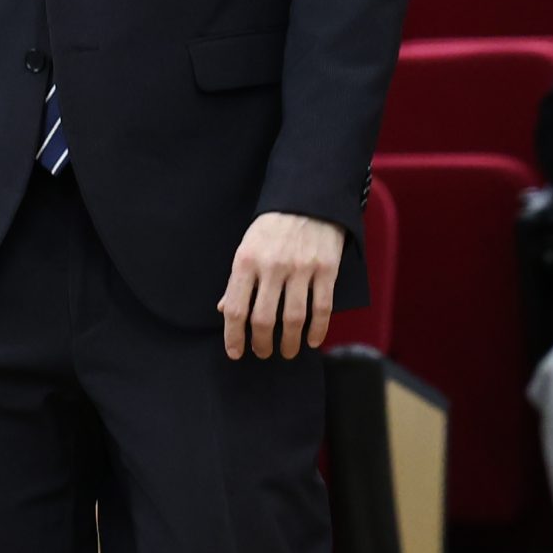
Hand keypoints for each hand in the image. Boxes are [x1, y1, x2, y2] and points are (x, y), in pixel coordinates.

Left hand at [218, 212, 343, 359]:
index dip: (234, 337)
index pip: (236, 309)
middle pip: (264, 319)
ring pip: (294, 318)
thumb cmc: (272, 227)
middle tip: (263, 353)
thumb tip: (225, 311)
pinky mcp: (326, 268)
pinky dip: (318, 330)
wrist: (308, 198)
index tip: (236, 353)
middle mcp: (272, 266)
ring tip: (288, 351)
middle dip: (262, 344)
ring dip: (290, 343)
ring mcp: (301, 268)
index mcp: (246, 260)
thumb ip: (237, 280)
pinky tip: (312, 340)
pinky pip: (322, 308)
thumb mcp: (247, 247)